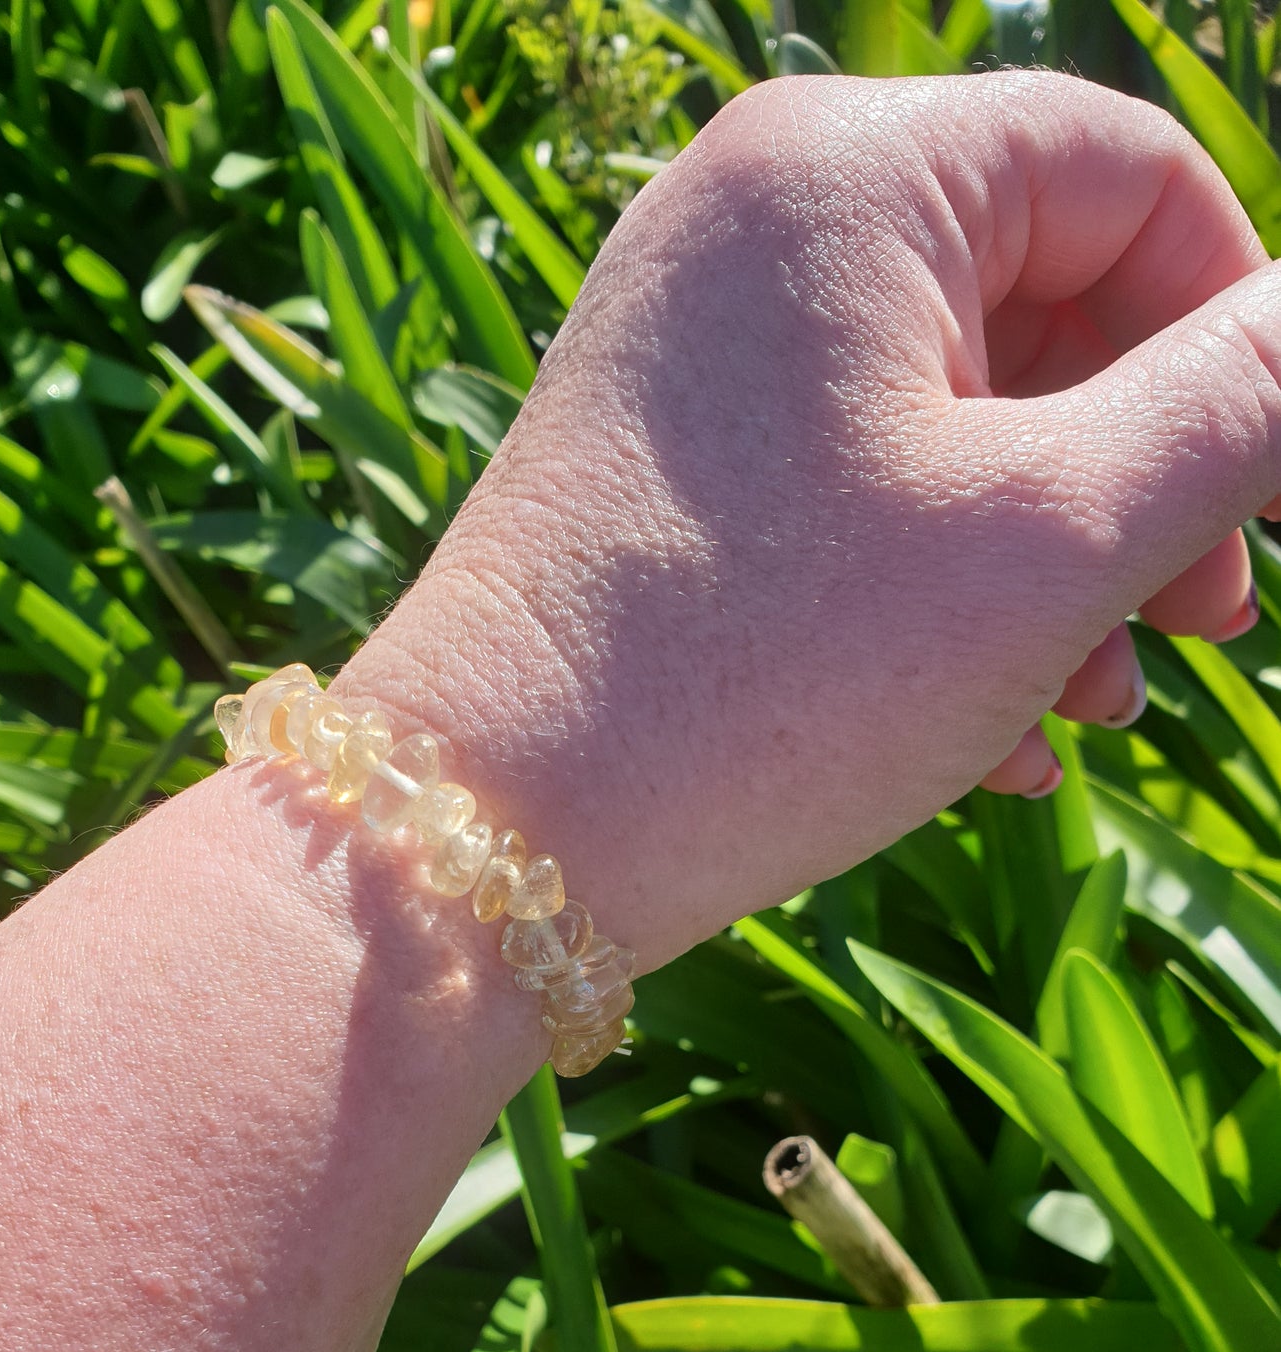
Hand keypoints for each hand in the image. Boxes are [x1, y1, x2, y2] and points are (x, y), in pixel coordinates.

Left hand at [340, 71, 1280, 967]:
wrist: (492, 833)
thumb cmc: (774, 672)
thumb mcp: (1052, 539)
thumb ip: (1231, 414)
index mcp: (852, 175)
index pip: (1133, 175)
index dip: (1239, 332)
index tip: (1273, 494)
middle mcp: (753, 228)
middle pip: (1041, 303)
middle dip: (1146, 479)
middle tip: (1213, 627)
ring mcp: (690, 352)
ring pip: (948, 424)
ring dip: (1053, 566)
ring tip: (1096, 708)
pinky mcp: (657, 473)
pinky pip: (845, 497)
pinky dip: (935, 600)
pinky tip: (993, 745)